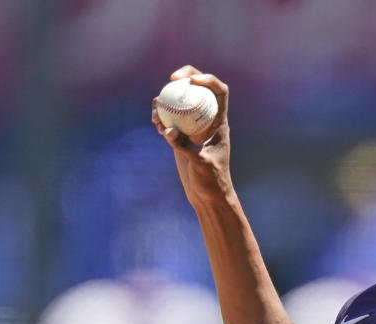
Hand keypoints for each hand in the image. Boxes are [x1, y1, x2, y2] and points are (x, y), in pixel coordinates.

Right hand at [152, 65, 233, 206]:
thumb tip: (168, 130)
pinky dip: (161, 115)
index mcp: (219, 122)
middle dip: (187, 77)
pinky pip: (170, 117)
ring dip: (169, 98)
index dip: (209, 80)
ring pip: (181, 101)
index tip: (193, 81)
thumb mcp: (201, 164)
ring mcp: (193, 126)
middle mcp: (207, 120)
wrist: (208, 195)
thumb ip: (185, 147)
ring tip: (157, 107)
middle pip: (199, 89)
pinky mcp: (181, 135)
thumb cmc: (212, 181)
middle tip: (172, 79)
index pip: (220, 92)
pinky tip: (155, 120)